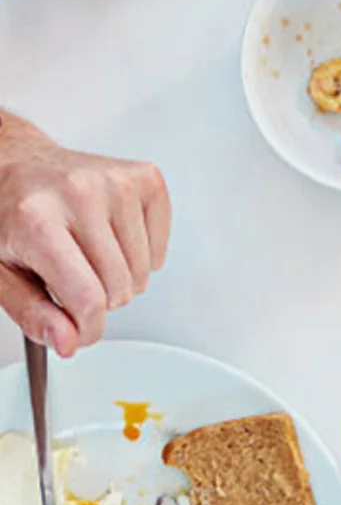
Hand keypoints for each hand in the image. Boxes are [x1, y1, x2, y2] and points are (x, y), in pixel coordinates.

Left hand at [0, 116, 170, 355]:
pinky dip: (142, 254)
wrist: (15, 163)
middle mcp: (79, 194)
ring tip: (90, 255)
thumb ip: (32, 313)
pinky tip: (112, 238)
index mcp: (35, 219)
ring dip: (121, 276)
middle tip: (72, 276)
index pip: (87, 299)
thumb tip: (69, 342)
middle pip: (120, 288)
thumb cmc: (5, 217)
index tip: (79, 330)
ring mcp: (117, 182)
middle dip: (100, 297)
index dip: (87, 329)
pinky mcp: (144, 177)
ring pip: (144, 272)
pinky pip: (160, 247)